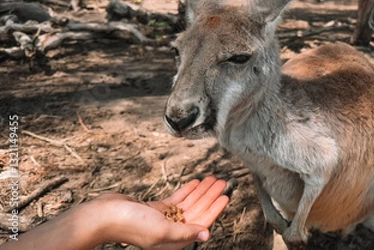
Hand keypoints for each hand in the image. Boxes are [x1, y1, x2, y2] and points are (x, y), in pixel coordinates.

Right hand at [96, 176, 228, 249]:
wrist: (103, 215)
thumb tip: (206, 234)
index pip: (201, 223)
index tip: (226, 196)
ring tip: (212, 178)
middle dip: (210, 196)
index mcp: (174, 240)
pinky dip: (187, 190)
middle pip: (197, 211)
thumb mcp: (161, 229)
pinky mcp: (155, 210)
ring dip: (201, 191)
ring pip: (188, 203)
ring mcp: (163, 220)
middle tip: (222, 181)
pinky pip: (176, 200)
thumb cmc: (128, 225)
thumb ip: (185, 232)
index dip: (215, 209)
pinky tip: (196, 182)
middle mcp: (171, 231)